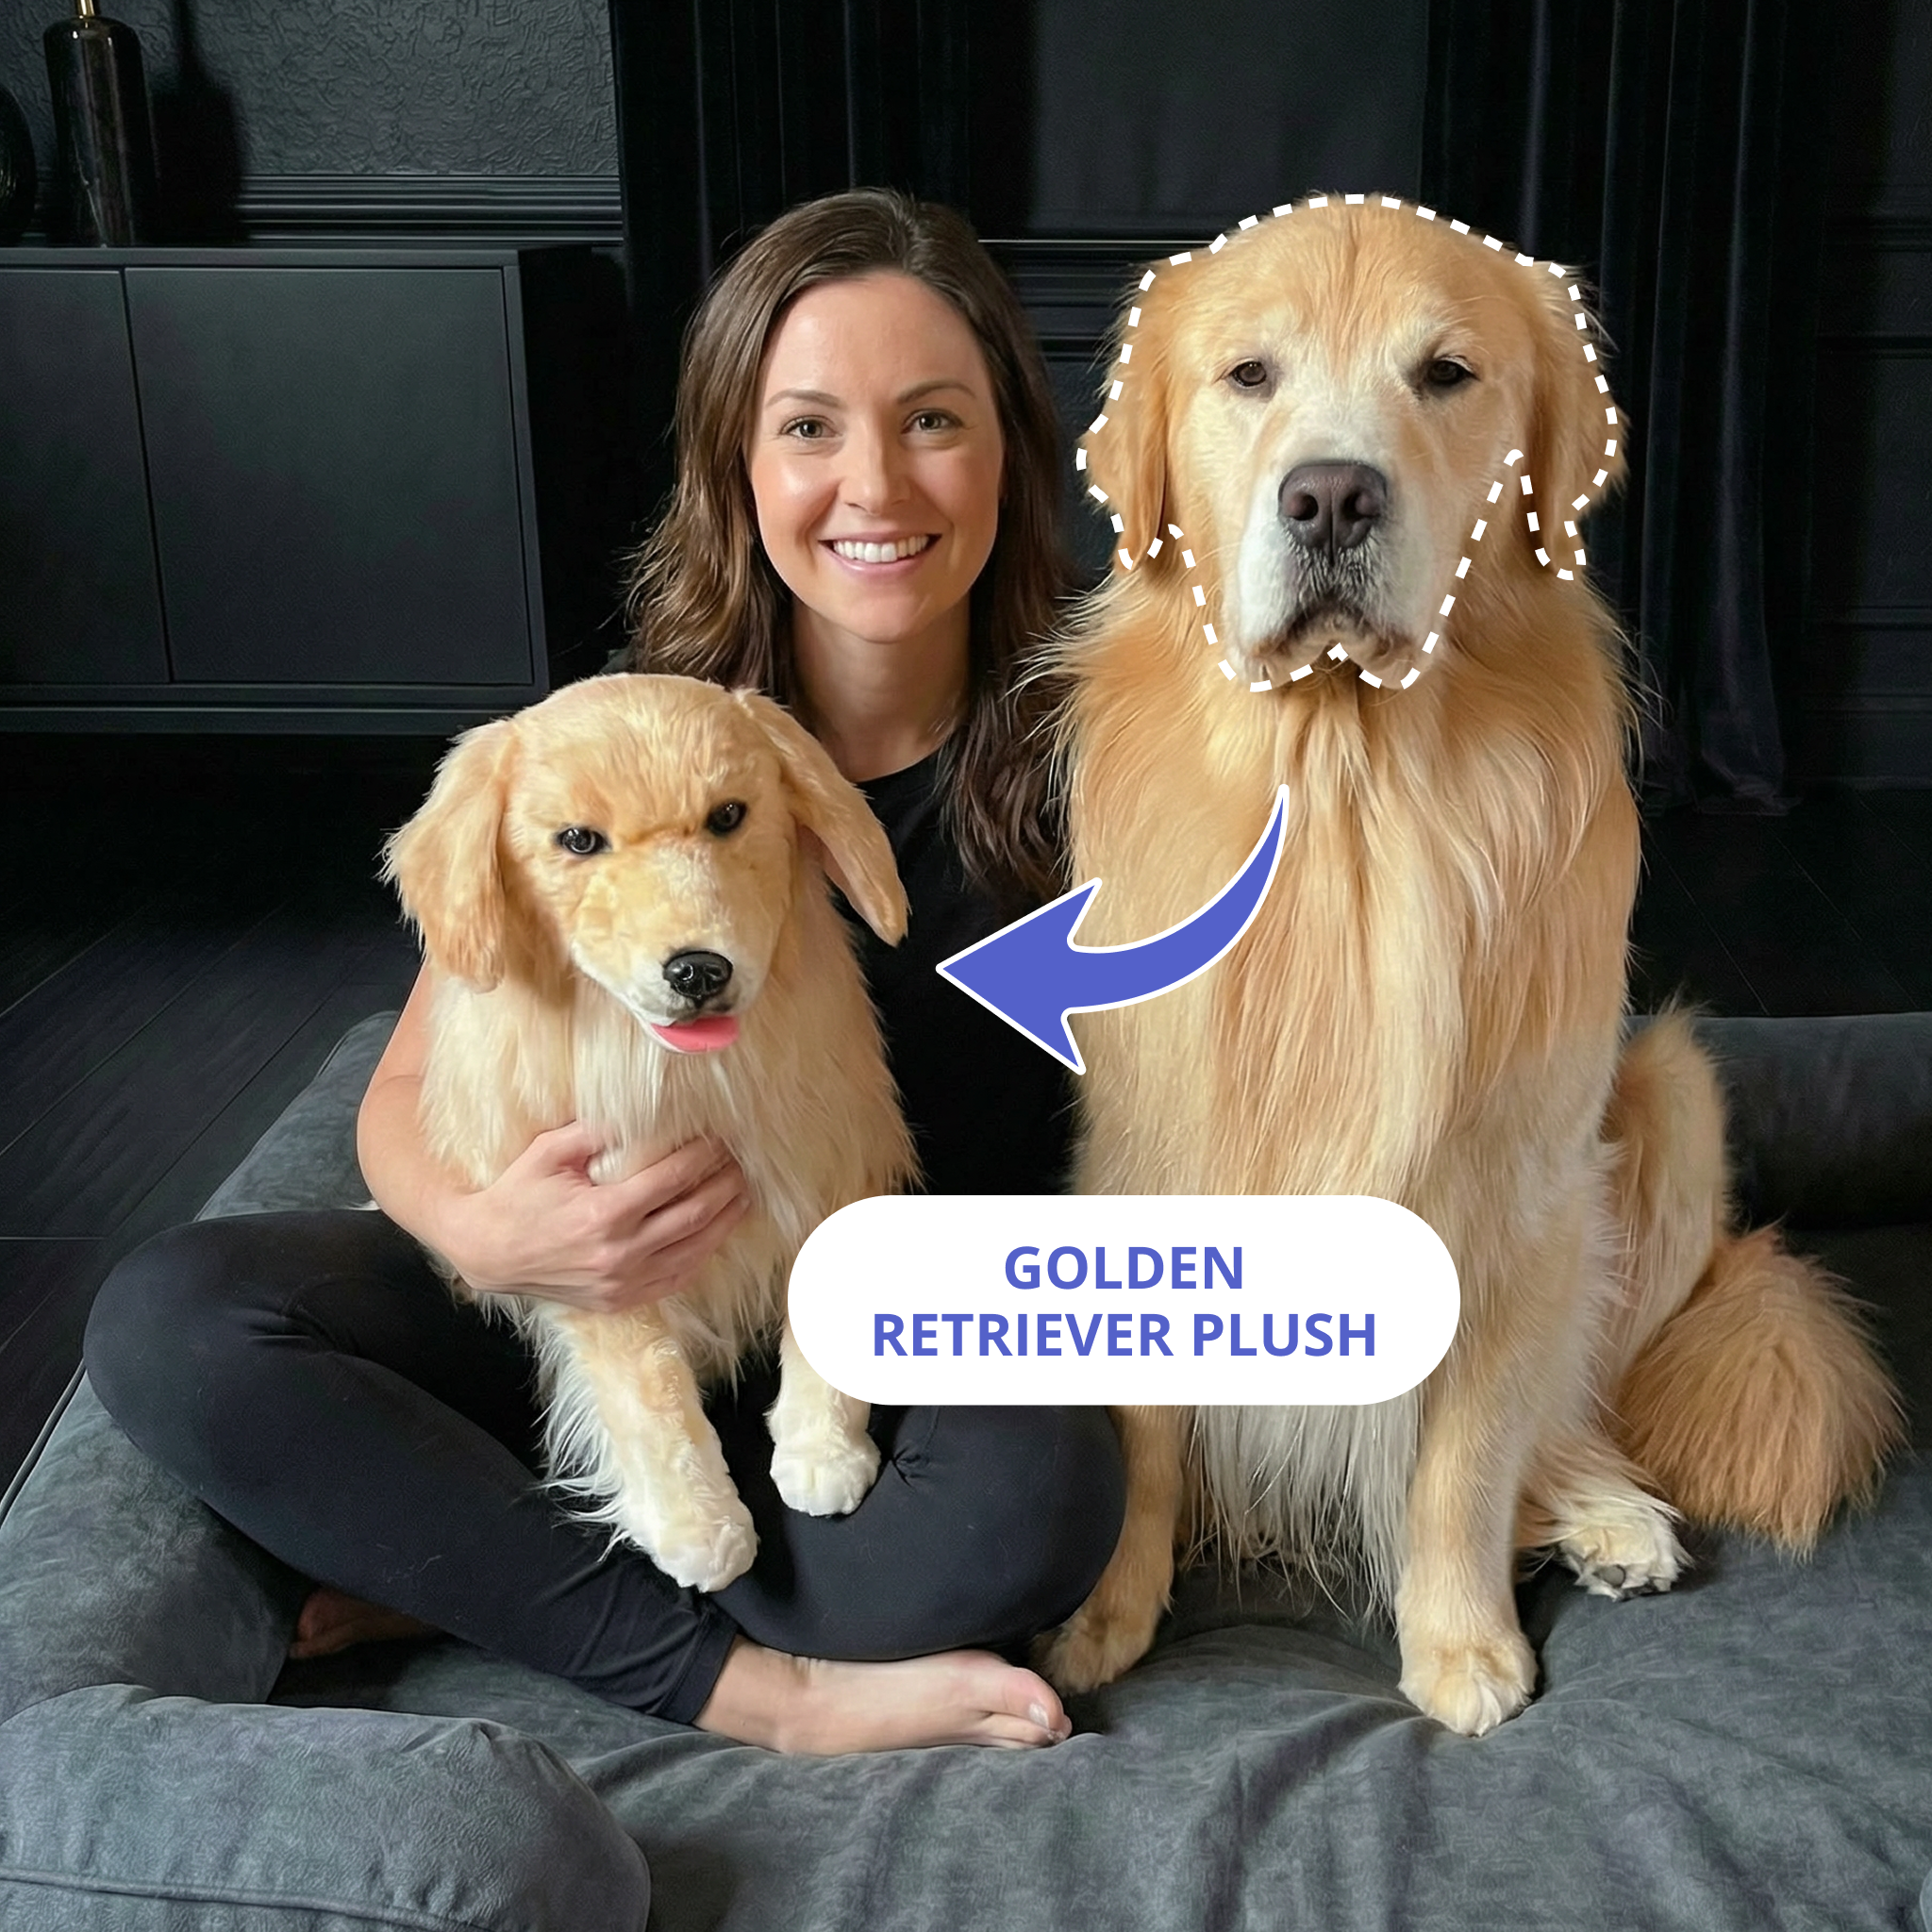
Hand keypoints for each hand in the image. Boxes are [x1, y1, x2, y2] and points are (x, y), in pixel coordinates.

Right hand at [439, 1126, 749, 1314]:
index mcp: (603, 1214)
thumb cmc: (517, 1196)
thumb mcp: (548, 1152)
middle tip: (742, 1163)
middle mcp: (619, 1253)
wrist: (487, 1252)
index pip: (672, 1179)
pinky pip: (675, 1279)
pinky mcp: (620, 1301)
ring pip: (694, 1251)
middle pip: (694, 1215)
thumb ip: (595, 1130)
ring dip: (725, 1221)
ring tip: (742, 1195)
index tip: (719, 1139)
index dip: (703, 1156)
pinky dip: (701, 1254)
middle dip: (725, 1186)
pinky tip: (714, 1234)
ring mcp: (622, 1283)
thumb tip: (639, 1110)